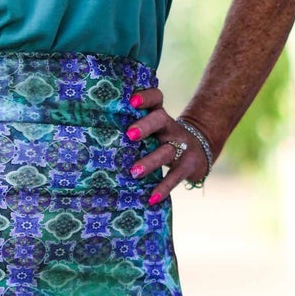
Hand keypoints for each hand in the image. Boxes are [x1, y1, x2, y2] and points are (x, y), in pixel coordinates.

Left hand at [124, 86, 210, 204]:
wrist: (200, 151)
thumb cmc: (163, 140)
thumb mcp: (153, 131)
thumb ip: (133, 130)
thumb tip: (94, 138)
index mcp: (159, 116)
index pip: (156, 98)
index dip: (146, 97)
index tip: (131, 101)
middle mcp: (170, 128)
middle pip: (160, 119)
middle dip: (145, 126)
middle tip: (129, 135)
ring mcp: (182, 145)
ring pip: (166, 150)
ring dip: (150, 161)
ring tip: (134, 172)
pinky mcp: (189, 165)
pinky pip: (176, 176)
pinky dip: (164, 188)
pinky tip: (152, 198)